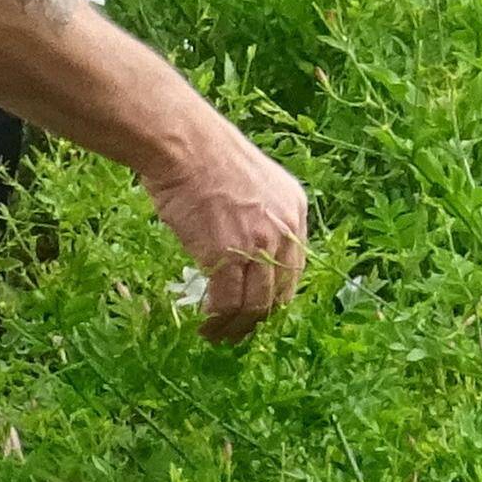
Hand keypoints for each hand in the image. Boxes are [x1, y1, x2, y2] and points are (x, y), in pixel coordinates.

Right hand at [143, 112, 311, 339]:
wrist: (185, 145)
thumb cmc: (206, 156)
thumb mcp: (252, 182)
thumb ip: (259, 215)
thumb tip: (245, 247)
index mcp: (295, 209)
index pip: (294, 267)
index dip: (276, 295)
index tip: (260, 310)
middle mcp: (285, 230)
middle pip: (279, 292)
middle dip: (259, 319)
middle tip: (240, 332)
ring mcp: (258, 245)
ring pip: (255, 305)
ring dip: (237, 327)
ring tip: (219, 336)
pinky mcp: (228, 256)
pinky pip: (228, 302)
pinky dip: (218, 320)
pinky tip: (206, 325)